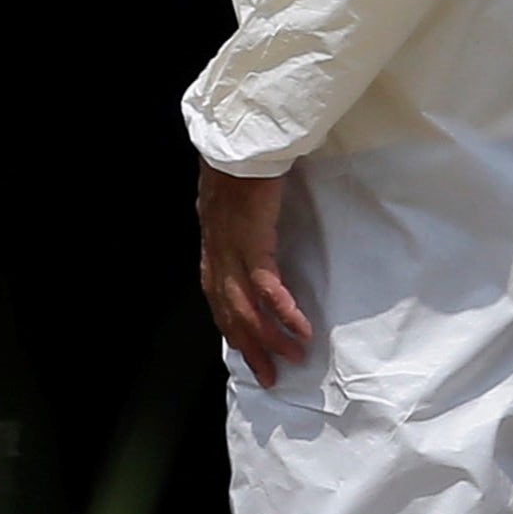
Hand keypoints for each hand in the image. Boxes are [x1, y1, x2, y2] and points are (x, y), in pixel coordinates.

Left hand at [196, 162, 311, 384]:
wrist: (237, 138)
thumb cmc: (240, 160)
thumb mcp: (233, 196)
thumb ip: (238, 217)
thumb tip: (249, 225)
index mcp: (213, 244)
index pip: (216, 297)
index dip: (231, 327)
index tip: (245, 350)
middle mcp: (217, 253)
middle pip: (230, 313)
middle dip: (250, 347)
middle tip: (269, 375)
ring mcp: (231, 249)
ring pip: (246, 308)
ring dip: (270, 338)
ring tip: (293, 357)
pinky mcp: (251, 241)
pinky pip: (267, 288)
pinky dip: (283, 311)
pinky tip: (300, 328)